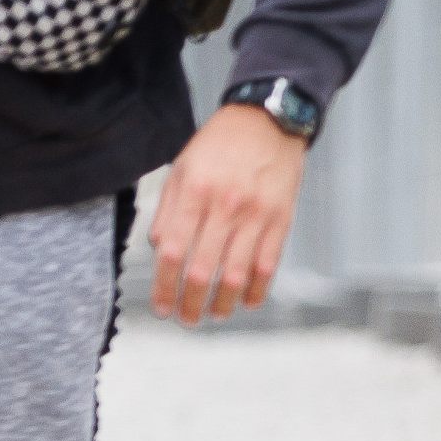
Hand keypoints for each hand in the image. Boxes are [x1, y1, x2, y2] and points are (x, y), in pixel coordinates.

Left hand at [151, 101, 309, 324]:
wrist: (268, 122)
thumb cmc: (219, 146)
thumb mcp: (181, 169)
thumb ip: (168, 211)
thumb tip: (159, 250)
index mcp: (194, 194)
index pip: (171, 252)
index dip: (164, 286)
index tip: (161, 306)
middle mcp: (224, 207)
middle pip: (203, 270)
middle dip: (191, 303)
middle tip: (185, 318)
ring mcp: (256, 215)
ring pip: (236, 273)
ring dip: (223, 303)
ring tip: (213, 315)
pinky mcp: (281, 219)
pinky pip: (268, 263)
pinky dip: (256, 288)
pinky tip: (245, 301)